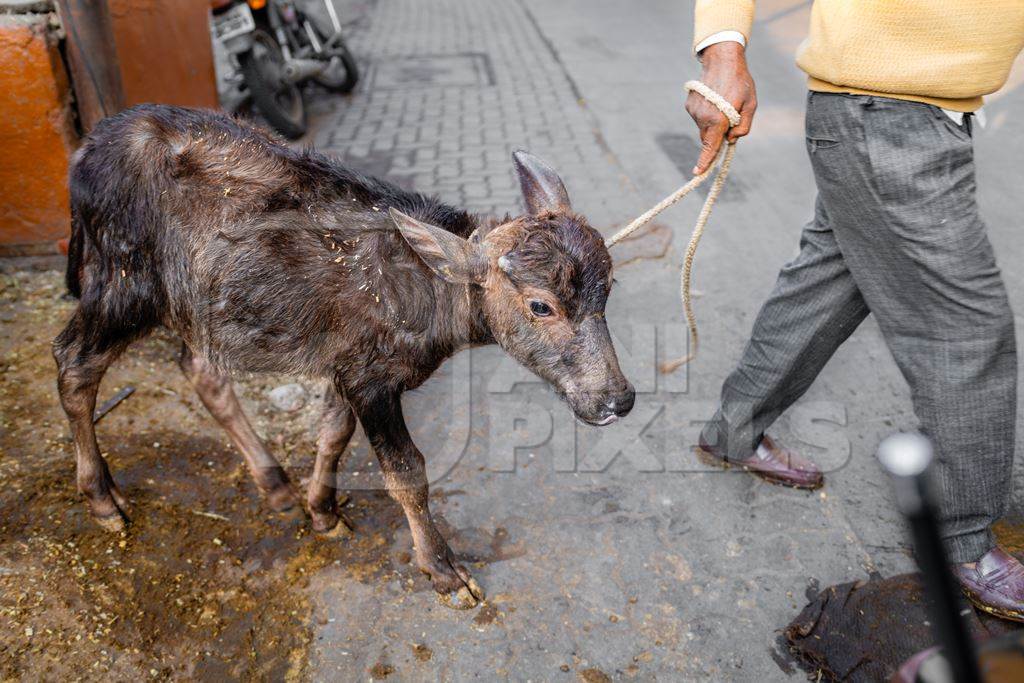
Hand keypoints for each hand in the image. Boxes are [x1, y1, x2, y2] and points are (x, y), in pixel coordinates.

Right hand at [685, 41, 756, 174]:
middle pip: (709, 138)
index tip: (698, 172)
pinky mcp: (690, 105)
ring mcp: (694, 111)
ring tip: (723, 102)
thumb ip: (744, 126)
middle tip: (731, 118)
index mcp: (719, 119)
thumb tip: (731, 140)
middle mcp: (703, 117)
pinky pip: (699, 118)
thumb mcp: (751, 104)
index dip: (705, 161)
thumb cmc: (740, 82)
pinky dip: (706, 114)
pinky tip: (714, 99)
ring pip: (704, 128)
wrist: (722, 59)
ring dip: (713, 123)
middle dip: (717, 135)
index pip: (711, 146)